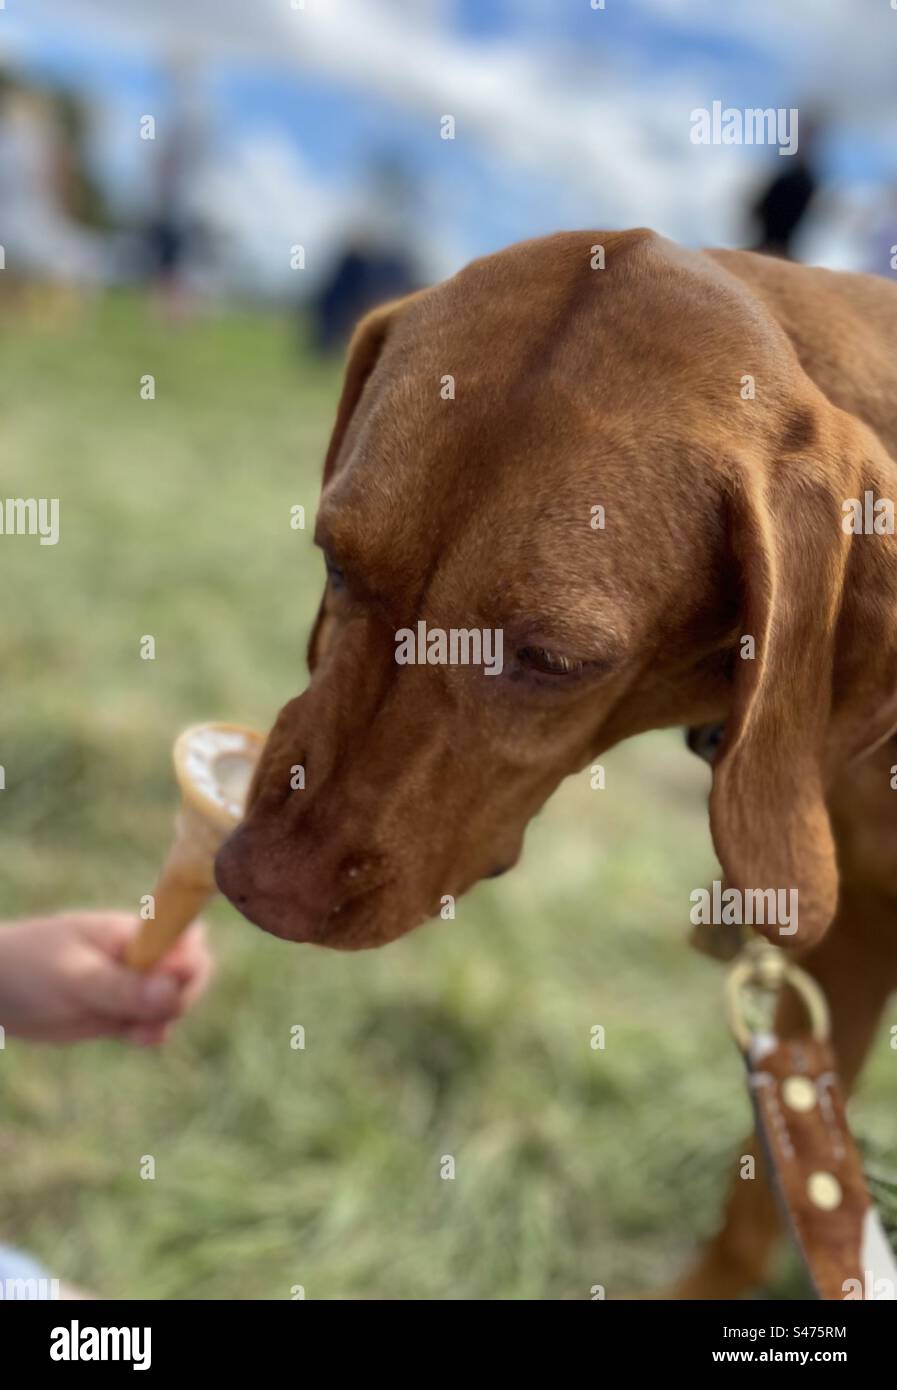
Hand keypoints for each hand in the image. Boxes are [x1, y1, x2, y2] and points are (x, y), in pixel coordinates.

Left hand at [0, 912, 212, 1045]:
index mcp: (133, 932)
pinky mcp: (115, 1011)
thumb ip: (123, 986)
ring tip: (137, 1032)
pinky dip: (150, 1032)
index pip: (185, 936)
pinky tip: (136, 1038)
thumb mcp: (74, 978)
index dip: (191, 959)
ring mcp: (128, 984)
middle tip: (153, 1015)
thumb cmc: (28, 967)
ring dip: (164, 1018)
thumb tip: (175, 989)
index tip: (176, 983)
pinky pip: (149, 1022)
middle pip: (187, 973)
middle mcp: (138, 956)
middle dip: (181, 995)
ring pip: (171, 1002)